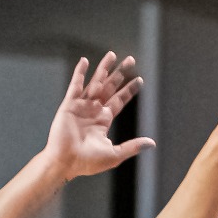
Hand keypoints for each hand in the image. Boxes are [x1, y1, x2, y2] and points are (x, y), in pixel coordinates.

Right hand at [43, 54, 149, 179]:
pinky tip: (85, 61)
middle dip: (120, 73)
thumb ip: (132, 146)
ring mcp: (81, 106)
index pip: (120, 100)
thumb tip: (152, 143)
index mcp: (104, 120)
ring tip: (112, 54)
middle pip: (110, 87)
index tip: (140, 79)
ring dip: (104, 69)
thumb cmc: (87, 162)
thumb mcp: (115, 154)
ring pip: (96, 82)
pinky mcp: (69, 105)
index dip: (129, 90)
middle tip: (130, 59)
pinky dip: (80, 73)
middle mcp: (94, 110)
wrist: (66, 163)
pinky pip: (76, 86)